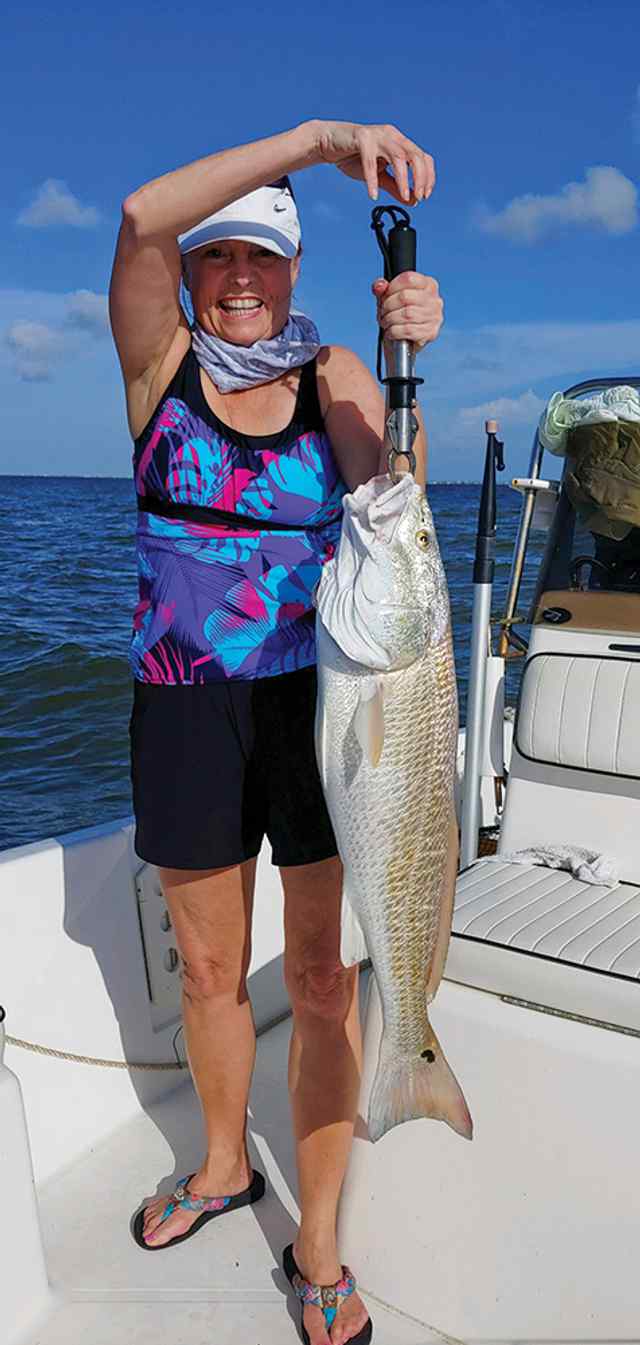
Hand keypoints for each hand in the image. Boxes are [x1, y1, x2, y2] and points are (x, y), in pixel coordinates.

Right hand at [313, 120, 434, 203]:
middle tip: (419, 197)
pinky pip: (370, 161)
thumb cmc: (354, 157)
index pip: (422, 157)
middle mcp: (392, 135)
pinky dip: (373, 180)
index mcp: (399, 142)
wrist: (328, 143)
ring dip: (403, 179)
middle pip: (415, 155)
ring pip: (398, 156)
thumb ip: (395, 186)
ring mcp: (378, 135)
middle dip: (420, 178)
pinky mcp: (362, 138)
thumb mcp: (379, 175)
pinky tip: (373, 195)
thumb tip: (412, 200)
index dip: (428, 176)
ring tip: (404, 196)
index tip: (425, 195)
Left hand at [372, 272, 443, 351]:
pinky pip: (408, 330)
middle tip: (382, 313)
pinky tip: (390, 332)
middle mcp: (435, 300)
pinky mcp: (431, 333)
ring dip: (389, 319)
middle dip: (388, 306)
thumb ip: (382, 289)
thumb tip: (379, 286)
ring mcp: (435, 317)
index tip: (385, 296)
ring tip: (385, 322)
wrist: (403, 346)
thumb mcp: (388, 299)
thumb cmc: (397, 317)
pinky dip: (394, 331)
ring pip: (406, 314)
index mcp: (428, 285)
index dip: (391, 287)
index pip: (409, 278)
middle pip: (405, 296)